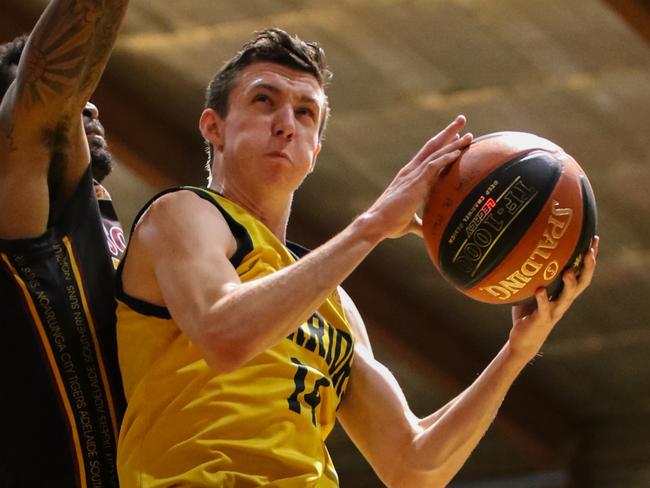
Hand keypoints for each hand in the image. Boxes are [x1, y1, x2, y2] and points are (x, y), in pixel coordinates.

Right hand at [363, 115, 472, 239]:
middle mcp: (411, 171)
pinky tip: (457, 151)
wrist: (377, 223)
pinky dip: (446, 158)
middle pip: (433, 146)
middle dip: (448, 132)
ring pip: (436, 153)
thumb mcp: (409, 222)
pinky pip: (433, 166)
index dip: (442, 144)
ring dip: (452, 142)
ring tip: (467, 134)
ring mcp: (413, 175)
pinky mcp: (415, 182)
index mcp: (409, 177)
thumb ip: (420, 224)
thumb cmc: (390, 223)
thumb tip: (429, 231)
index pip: (429, 156)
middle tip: (461, 120)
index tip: (455, 135)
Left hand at [509, 236, 598, 361]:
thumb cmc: (528, 312)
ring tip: (567, 272)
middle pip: (581, 283)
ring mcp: (554, 311)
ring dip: (569, 285)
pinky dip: (542, 299)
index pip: (581, 272)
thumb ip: (535, 275)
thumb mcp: (533, 290)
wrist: (523, 340)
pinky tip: (540, 290)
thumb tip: (526, 250)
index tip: (594, 239)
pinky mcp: (541, 320)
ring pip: (567, 298)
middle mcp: (563, 301)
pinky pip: (543, 309)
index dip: (589, 258)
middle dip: (587, 268)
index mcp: (563, 293)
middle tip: (589, 252)